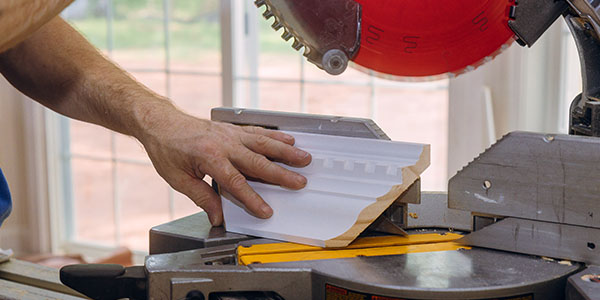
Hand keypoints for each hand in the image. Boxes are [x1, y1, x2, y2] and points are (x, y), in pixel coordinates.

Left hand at [137, 106, 311, 225]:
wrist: (160, 122)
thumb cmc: (167, 148)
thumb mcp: (178, 179)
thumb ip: (202, 197)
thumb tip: (217, 216)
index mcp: (209, 158)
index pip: (235, 183)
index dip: (252, 199)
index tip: (266, 211)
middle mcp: (224, 144)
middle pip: (258, 162)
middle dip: (281, 174)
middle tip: (299, 182)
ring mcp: (231, 134)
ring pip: (264, 143)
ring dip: (286, 151)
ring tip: (304, 158)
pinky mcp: (233, 128)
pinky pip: (258, 132)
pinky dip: (275, 136)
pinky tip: (289, 139)